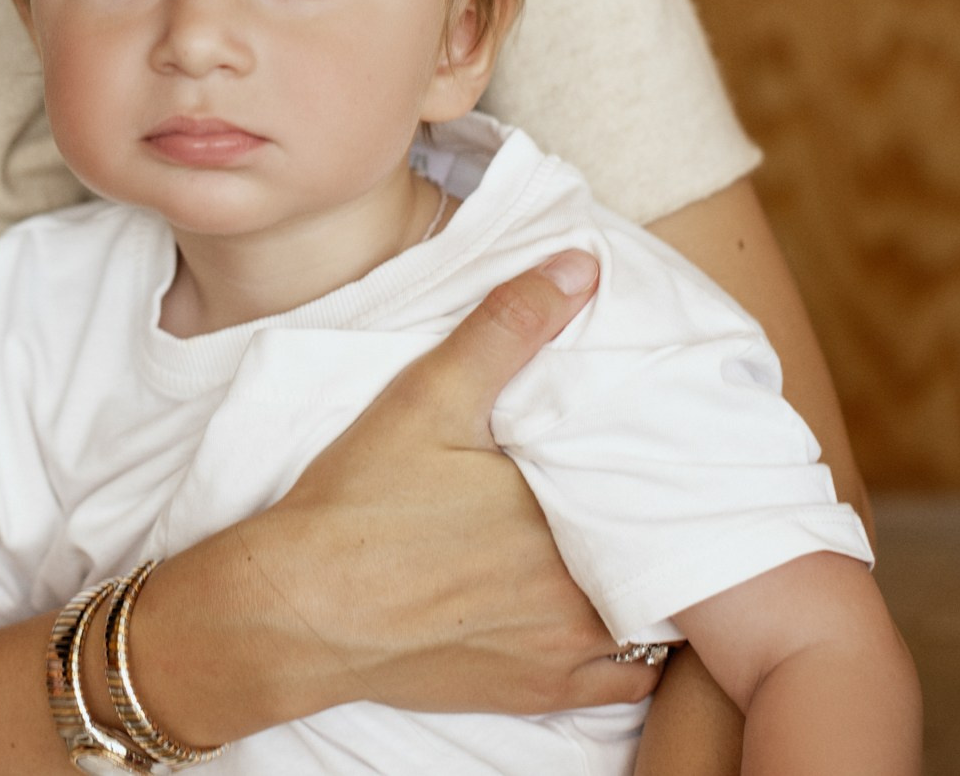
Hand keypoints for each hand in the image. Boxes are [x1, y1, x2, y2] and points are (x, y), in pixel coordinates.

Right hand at [147, 250, 661, 732]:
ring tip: (636, 546)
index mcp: (567, 515)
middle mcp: (584, 593)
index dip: (666, 464)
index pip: (657, 487)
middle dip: (660, 521)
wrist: (294, 611)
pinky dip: (629, 649)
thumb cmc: (358, 504)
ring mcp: (566, 653)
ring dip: (648, 584)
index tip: (664, 440)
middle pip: (660, 553)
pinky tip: (604, 611)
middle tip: (658, 489)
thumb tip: (582, 268)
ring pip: (652, 619)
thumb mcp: (430, 396)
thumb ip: (510, 327)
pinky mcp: (538, 692)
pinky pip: (625, 680)